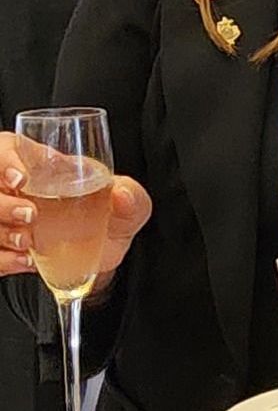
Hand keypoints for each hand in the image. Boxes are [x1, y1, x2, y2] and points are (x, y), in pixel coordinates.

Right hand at [0, 133, 151, 287]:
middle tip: (30, 216)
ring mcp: (7, 220)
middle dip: (3, 205)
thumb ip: (132, 198)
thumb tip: (120, 194)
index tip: (21, 179)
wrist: (103, 257)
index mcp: (43, 166)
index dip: (6, 162)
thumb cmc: (112, 220)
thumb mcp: (130, 206)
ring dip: (3, 233)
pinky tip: (27, 261)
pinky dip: (5, 260)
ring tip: (29, 243)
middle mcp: (17, 190)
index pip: (7, 149)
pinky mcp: (4, 248)